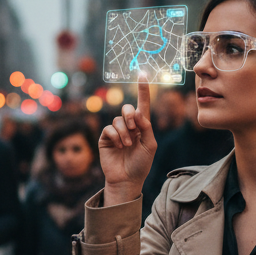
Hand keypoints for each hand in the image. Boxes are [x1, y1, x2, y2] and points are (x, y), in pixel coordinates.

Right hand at [98, 79, 157, 204]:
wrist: (127, 179)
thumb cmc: (141, 164)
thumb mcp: (150, 145)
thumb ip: (147, 127)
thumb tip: (138, 112)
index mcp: (142, 126)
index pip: (143, 105)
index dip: (143, 90)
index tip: (142, 74)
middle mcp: (129, 126)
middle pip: (128, 108)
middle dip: (131, 115)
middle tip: (134, 128)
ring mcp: (116, 132)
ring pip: (118, 120)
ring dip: (124, 132)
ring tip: (127, 145)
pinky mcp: (105, 138)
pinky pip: (109, 128)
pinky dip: (115, 136)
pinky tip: (119, 145)